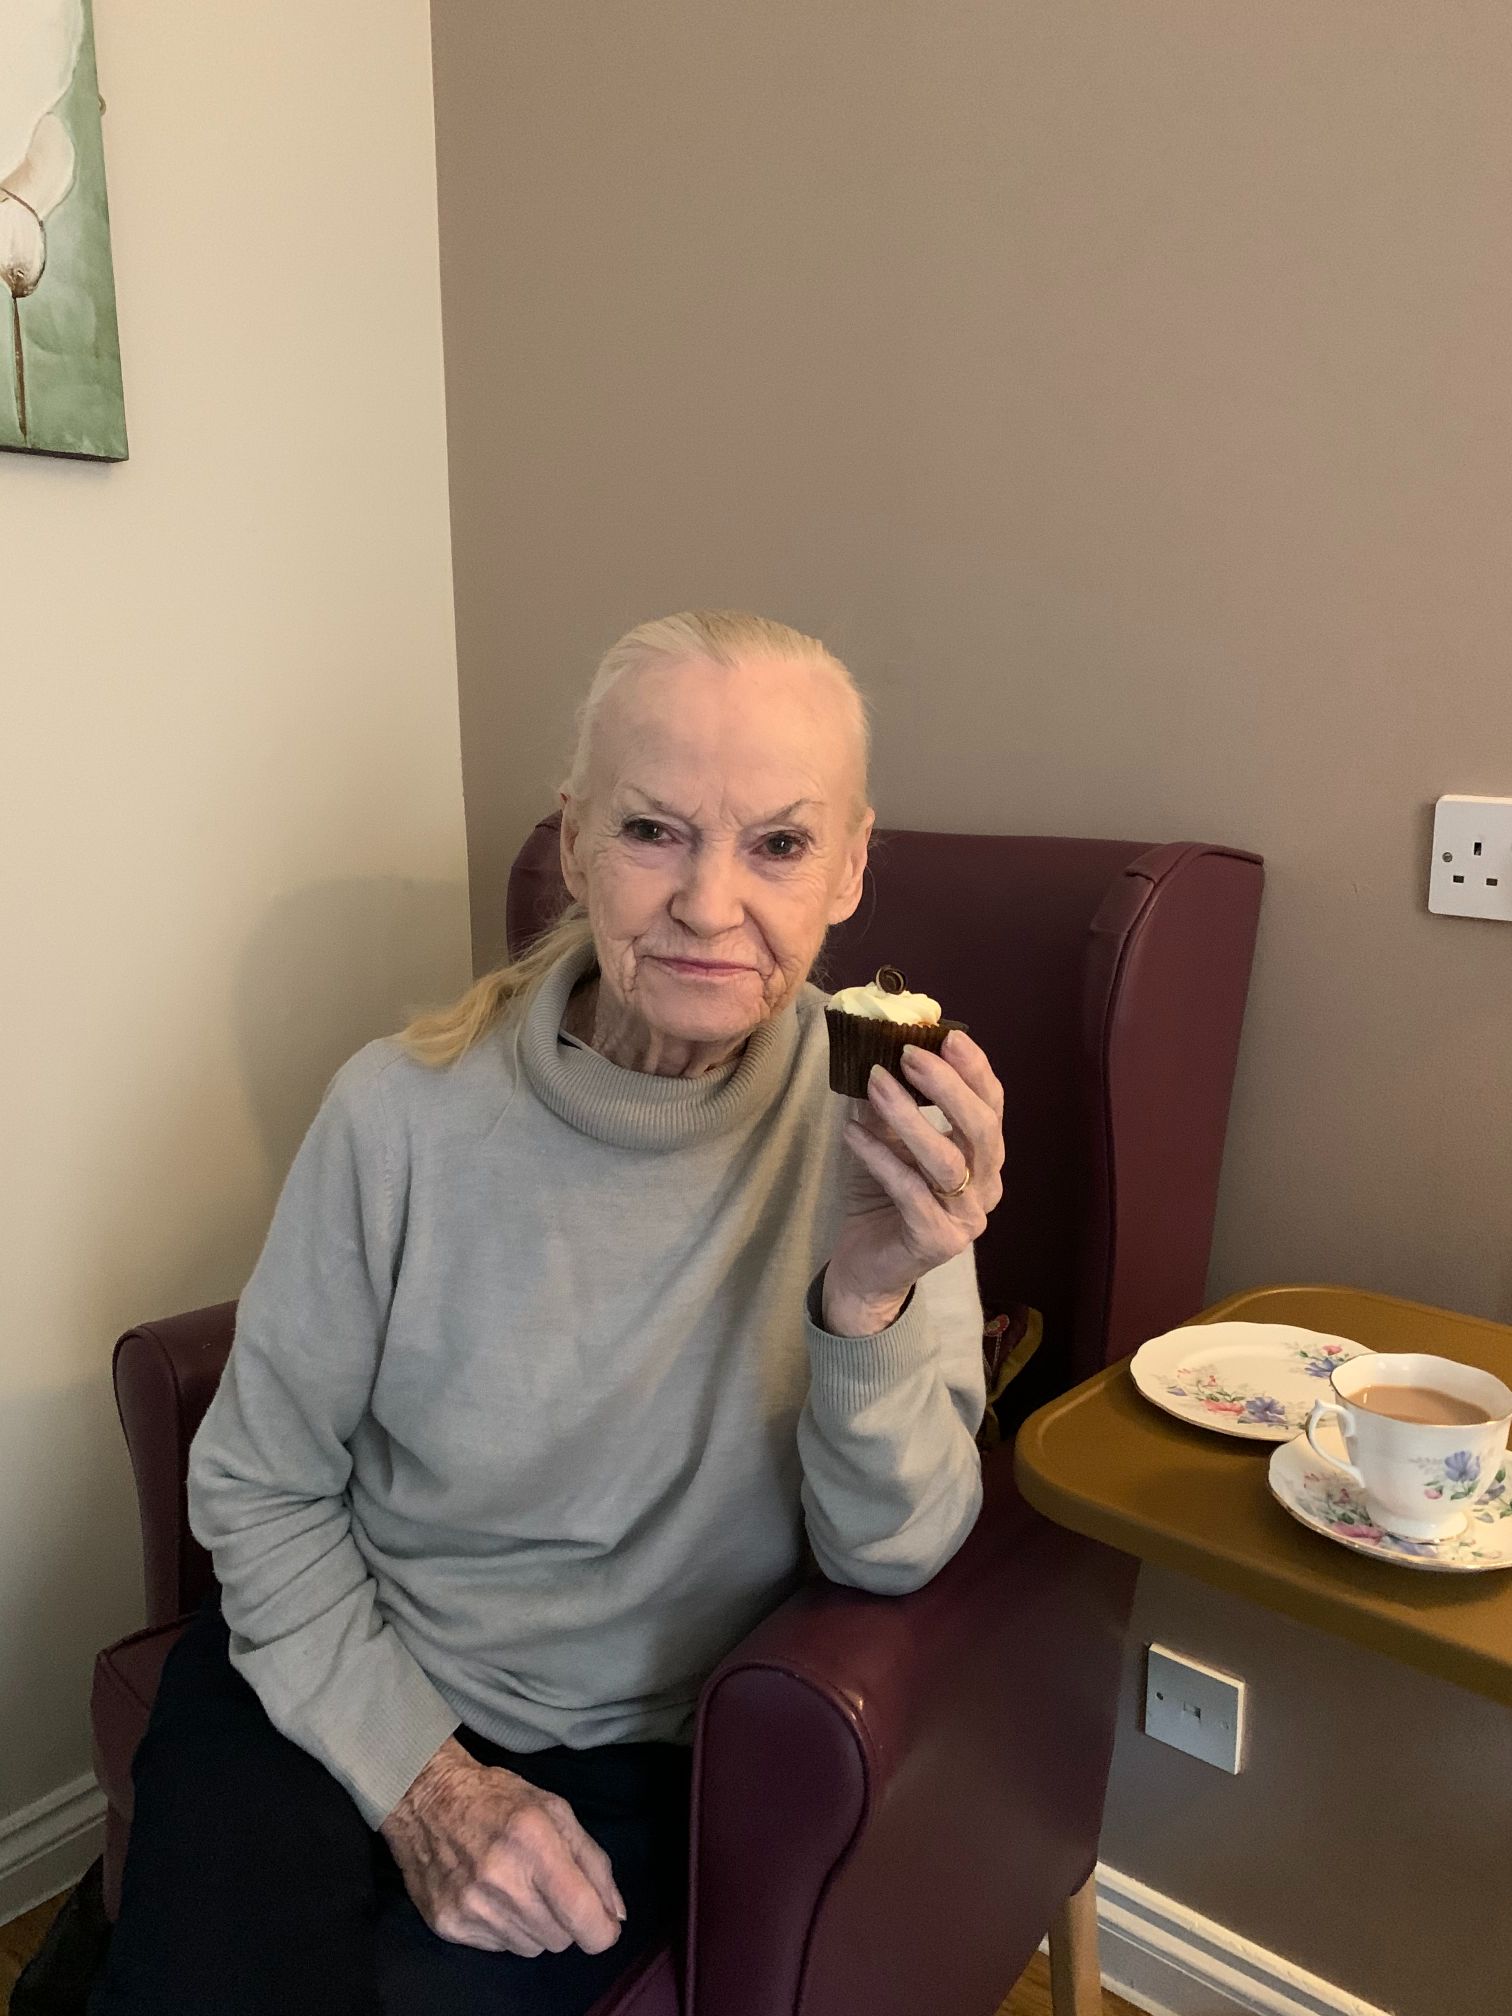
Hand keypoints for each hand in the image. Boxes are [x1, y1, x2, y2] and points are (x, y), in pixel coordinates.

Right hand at [380, 1736, 625, 1955]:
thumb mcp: (555, 1809)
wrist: (425, 1799)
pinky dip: (504, 1928)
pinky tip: (491, 1895)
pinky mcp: (448, 1925)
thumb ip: (592, 1861)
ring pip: (531, 1948)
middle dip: (565, 1919)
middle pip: (560, 1939)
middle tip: (547, 1886)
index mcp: (534, 1842)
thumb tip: (616, 1915)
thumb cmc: (498, 1798)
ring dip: (535, 1925)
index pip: (582, 1916)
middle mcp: (501, 1880)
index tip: (602, 1922)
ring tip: (516, 1887)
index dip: (602, 1929)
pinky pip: (499, 1949)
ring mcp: (470, 1907)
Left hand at [823, 1029, 1004, 1334]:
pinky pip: (910, 1192)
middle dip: (947, 1086)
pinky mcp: (938, 1241)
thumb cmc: (883, 1196)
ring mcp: (966, 1218)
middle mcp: (986, 1186)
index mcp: (984, 1157)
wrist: (866, 1266)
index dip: (974, 1070)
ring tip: (875, 1081)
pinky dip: (879, 1157)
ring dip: (908, 1117)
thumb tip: (877, 1047)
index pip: (992, 1106)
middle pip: (980, 1130)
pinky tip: (852, 1133)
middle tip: (909, 1054)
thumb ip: (892, 1102)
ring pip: (946, 1162)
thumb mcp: (886, 1139)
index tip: (947, 1035)